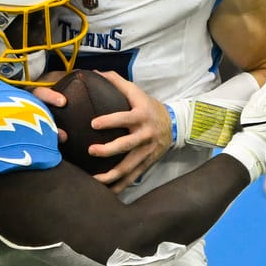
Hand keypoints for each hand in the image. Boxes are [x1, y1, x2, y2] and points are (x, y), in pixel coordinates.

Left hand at [81, 70, 170, 190]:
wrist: (174, 124)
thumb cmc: (148, 106)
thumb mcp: (137, 92)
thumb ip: (117, 82)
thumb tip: (95, 72)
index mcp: (141, 116)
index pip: (124, 118)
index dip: (109, 121)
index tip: (93, 124)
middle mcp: (145, 135)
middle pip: (126, 146)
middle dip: (108, 150)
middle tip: (91, 151)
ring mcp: (147, 151)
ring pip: (129, 166)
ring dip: (112, 175)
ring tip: (94, 180)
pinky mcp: (147, 163)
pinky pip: (133, 177)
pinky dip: (120, 186)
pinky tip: (107, 193)